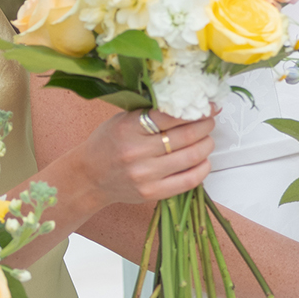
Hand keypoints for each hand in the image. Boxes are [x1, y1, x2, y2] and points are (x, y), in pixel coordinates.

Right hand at [75, 107, 215, 212]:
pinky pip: (188, 181)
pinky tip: (204, 161)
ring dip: (207, 145)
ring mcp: (145, 175)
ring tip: (207, 139)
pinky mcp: (152, 193)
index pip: (171, 115)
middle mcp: (137, 152)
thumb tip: (187, 104)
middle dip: (205, 126)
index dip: (196, 109)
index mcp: (129, 128)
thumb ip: (150, 112)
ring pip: (191, 157)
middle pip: (186, 136)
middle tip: (209, 121)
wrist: (89, 178)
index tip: (208, 105)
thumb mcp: (122, 120)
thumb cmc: (107, 144)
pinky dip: (202, 169)